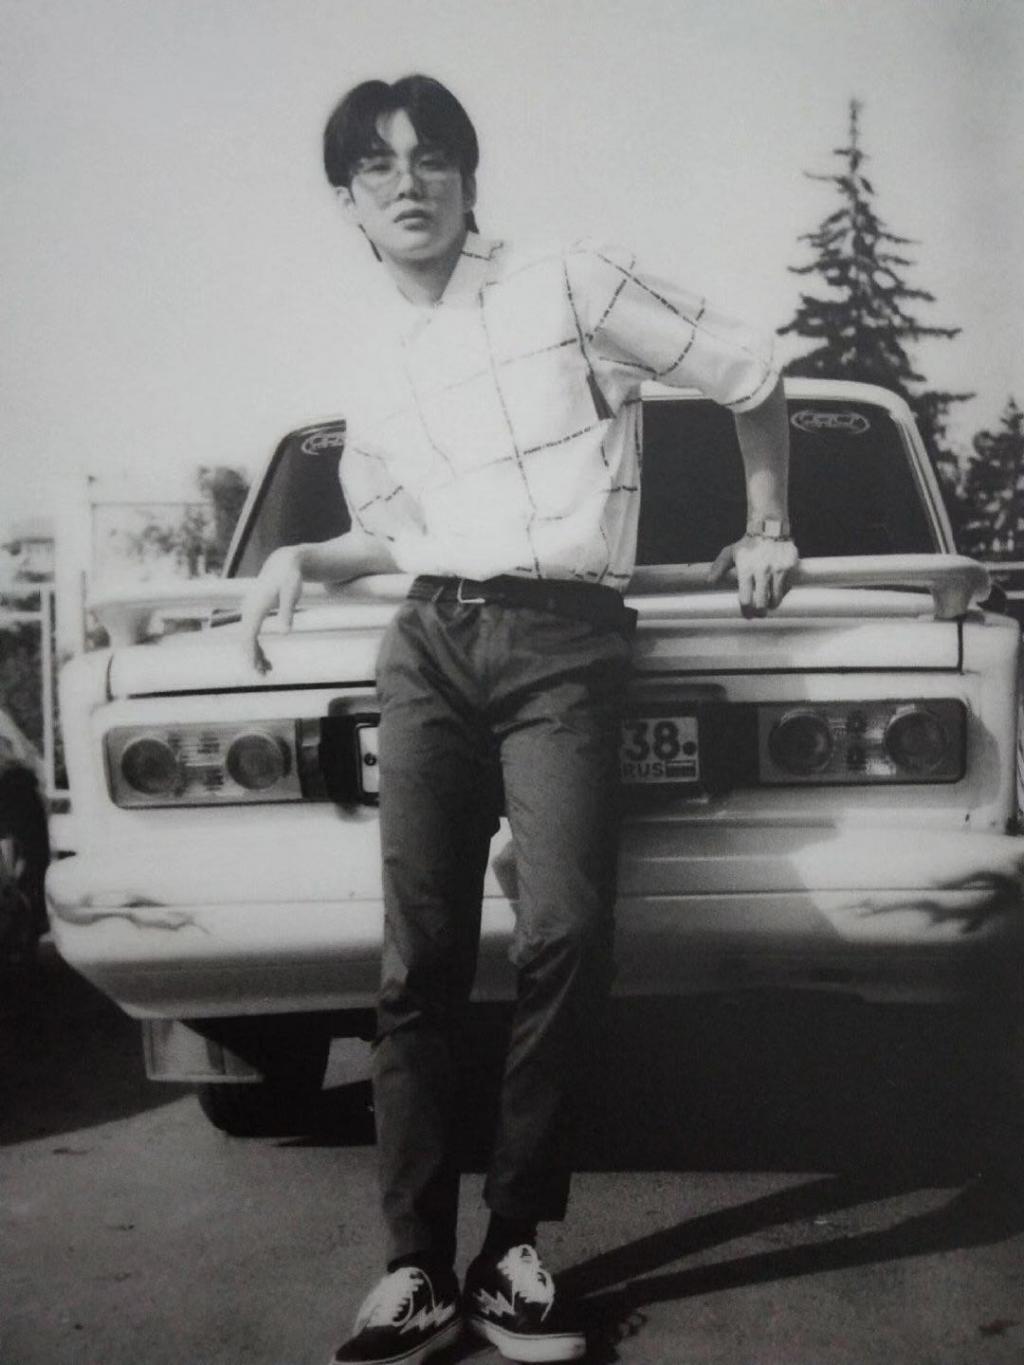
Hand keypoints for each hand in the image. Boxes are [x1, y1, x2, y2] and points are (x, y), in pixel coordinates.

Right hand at [238, 547, 304, 672]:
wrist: (284, 564)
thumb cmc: (289, 578)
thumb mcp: (291, 594)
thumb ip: (287, 613)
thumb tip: (285, 633)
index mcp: (256, 607)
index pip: (248, 635)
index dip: (251, 652)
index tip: (255, 667)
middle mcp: (248, 609)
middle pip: (246, 639)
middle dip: (253, 658)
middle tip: (263, 675)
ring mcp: (249, 611)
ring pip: (248, 638)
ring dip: (256, 654)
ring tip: (267, 670)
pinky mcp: (254, 612)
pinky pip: (252, 633)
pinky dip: (257, 646)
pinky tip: (266, 657)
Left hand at [708, 534, 798, 617]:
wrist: (769, 528)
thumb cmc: (747, 544)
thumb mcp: (730, 553)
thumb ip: (719, 567)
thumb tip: (709, 581)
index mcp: (746, 570)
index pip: (746, 599)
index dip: (746, 611)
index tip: (748, 615)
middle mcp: (762, 572)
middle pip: (762, 603)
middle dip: (760, 612)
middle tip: (759, 613)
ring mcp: (777, 570)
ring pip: (777, 598)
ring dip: (772, 603)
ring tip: (769, 602)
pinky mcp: (790, 567)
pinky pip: (787, 587)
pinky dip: (782, 591)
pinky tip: (777, 589)